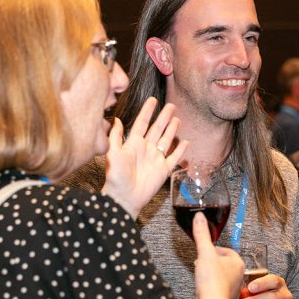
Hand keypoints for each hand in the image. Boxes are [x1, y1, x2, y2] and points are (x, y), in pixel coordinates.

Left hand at [103, 97, 187, 218]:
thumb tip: (115, 119)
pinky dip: (180, 150)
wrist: (124, 199)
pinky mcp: (163, 170)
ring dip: (171, 130)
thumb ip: (115, 137)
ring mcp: (155, 159)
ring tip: (177, 119)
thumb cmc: (116, 178)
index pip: (142, 123)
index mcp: (133, 144)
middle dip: (164, 117)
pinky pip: (174, 158)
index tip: (153, 100)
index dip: (148, 111)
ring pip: (166, 140)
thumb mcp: (112, 155)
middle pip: (157, 129)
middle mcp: (146, 149)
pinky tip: (185, 142)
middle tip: (171, 106)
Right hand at [192, 213, 244, 298]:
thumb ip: (201, 234)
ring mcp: (232, 289)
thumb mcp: (205, 252)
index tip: (205, 251)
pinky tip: (202, 289)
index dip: (214, 250)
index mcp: (238, 263)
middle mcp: (239, 276)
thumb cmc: (212, 280)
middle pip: (224, 264)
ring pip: (221, 277)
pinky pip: (217, 290)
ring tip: (201, 275)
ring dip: (211, 275)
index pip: (227, 251)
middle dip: (212, 263)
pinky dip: (210, 288)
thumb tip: (199, 216)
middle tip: (201, 262)